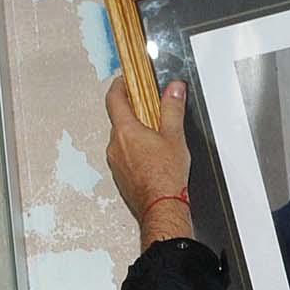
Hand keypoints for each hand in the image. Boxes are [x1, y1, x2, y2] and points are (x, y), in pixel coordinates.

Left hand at [105, 74, 192, 248]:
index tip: (126, 80)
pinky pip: (124, 156)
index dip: (119, 85)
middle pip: (119, 119)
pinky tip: (152, 159)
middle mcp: (114, 146)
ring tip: (156, 139)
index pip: (114, 99)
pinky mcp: (120, 177)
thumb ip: (172, 108)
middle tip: (150, 110)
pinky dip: (135, 152)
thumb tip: (174, 88)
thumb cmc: (166, 177)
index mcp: (125, 131)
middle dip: (134, 112)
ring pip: (122, 140)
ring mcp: (115, 163)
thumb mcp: (174, 136)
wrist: (162, 208)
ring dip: (135, 134)